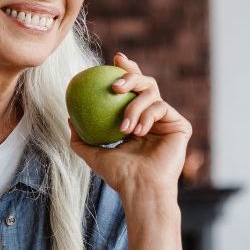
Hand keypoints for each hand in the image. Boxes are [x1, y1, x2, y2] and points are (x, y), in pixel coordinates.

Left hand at [67, 52, 191, 199]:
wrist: (141, 188)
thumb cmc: (118, 175)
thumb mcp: (92, 154)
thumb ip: (80, 137)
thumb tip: (69, 117)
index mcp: (136, 121)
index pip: (131, 90)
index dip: (126, 70)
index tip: (113, 60)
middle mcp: (153, 118)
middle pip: (145, 83)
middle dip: (131, 75)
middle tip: (115, 83)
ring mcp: (167, 121)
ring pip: (152, 93)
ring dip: (134, 107)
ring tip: (124, 127)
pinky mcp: (180, 126)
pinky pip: (161, 107)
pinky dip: (147, 117)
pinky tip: (138, 131)